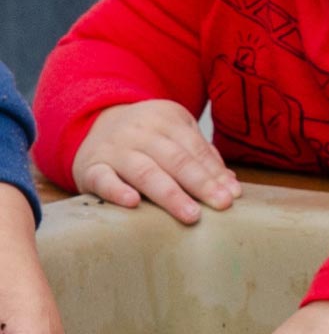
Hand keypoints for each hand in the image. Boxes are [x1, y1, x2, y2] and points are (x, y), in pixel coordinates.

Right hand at [72, 100, 239, 223]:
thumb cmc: (147, 136)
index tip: (232, 195)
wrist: (94, 125)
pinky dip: (117, 191)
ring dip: (170, 194)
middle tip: (221, 204)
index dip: (215, 172)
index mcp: (165, 118)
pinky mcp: (90, 167)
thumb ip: (200, 155)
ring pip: (145, 171)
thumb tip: (230, 184)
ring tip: (191, 214)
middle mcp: (139, 131)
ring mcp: (113, 149)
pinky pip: (103, 179)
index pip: (194, 148)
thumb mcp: (175, 132)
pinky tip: (133, 203)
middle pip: (175, 159)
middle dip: (201, 184)